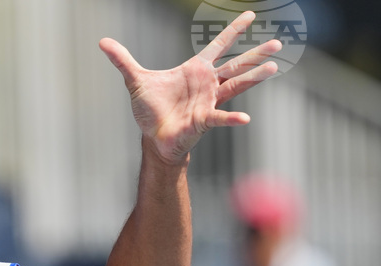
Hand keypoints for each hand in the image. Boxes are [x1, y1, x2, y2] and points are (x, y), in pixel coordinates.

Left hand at [100, 11, 281, 164]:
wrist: (152, 136)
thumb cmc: (150, 110)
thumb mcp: (135, 81)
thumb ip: (122, 60)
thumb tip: (102, 42)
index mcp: (195, 70)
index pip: (218, 45)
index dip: (233, 30)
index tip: (251, 15)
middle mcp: (207, 84)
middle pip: (236, 64)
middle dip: (256, 53)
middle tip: (278, 42)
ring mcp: (209, 101)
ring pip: (237, 85)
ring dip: (254, 77)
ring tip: (274, 67)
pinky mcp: (205, 120)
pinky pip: (221, 117)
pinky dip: (232, 118)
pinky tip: (245, 119)